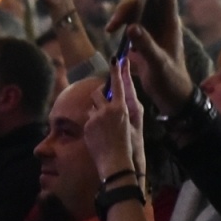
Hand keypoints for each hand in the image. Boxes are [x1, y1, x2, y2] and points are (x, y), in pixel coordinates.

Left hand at [85, 64, 139, 178]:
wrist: (116, 162)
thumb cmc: (128, 145)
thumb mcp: (132, 126)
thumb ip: (123, 110)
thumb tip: (116, 101)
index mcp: (122, 108)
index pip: (118, 84)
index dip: (117, 70)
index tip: (115, 59)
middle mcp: (108, 110)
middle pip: (98, 93)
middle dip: (100, 97)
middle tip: (105, 107)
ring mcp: (96, 117)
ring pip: (92, 107)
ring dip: (96, 113)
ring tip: (104, 129)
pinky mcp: (87, 125)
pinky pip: (88, 119)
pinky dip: (93, 125)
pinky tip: (99, 137)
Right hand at [110, 0, 191, 114]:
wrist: (172, 98)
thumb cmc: (170, 81)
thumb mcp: (158, 64)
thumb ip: (145, 46)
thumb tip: (131, 28)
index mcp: (170, 24)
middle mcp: (163, 23)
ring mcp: (153, 30)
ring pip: (137, 9)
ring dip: (122, 12)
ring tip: (111, 28)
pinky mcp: (145, 38)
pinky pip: (131, 21)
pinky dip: (121, 22)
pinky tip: (113, 31)